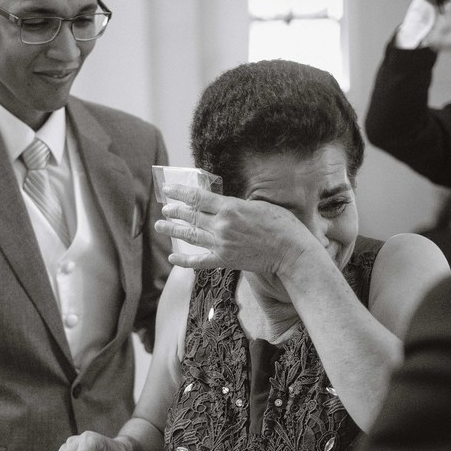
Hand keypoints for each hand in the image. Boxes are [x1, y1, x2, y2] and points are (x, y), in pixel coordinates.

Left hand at [155, 184, 315, 279]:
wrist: (290, 251)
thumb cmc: (280, 225)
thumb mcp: (257, 205)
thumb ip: (235, 205)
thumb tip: (221, 204)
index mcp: (229, 207)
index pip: (197, 197)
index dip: (180, 192)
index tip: (169, 189)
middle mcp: (221, 225)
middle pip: (191, 216)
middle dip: (175, 211)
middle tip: (165, 208)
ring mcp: (221, 244)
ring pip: (191, 236)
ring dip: (173, 230)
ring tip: (160, 226)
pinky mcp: (224, 260)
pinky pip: (199, 261)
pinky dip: (184, 260)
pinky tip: (172, 257)